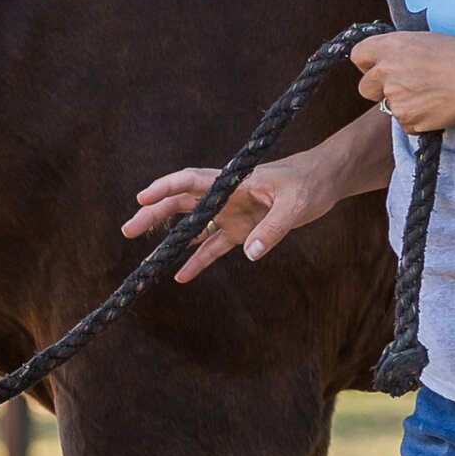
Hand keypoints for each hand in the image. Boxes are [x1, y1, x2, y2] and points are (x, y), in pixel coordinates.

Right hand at [124, 146, 339, 280]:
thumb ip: (273, 228)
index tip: (141, 197)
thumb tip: (250, 254)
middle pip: (181, 205)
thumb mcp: (295, 205)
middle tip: (128, 229)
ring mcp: (232, 214)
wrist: (326, 180)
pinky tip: (180, 275)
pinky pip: (214, 247)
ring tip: (146, 262)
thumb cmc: (310, 182)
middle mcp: (225, 196)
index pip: (191, 181)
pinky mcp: (243, 230)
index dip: (164, 187)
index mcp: (232, 181)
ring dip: (171, 243)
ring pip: (193, 228)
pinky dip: (198, 261)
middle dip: (154, 216)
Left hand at [354, 29, 454, 134]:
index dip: (368, 64)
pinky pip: (405, 123)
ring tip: (431, 94)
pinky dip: (418, 119)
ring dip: (405, 104)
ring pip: (389, 107)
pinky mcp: (407, 119)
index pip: (358, 56)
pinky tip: (436, 106)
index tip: (377, 68)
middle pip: (365, 88)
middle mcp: (386, 71)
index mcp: (390, 46)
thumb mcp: (424, 40)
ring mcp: (394, 97)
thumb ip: (399, 51)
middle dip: (379, 90)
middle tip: (405, 87)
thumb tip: (389, 61)